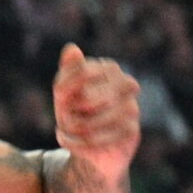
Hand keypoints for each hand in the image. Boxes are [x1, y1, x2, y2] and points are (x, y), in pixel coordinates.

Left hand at [53, 42, 139, 181]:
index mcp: (109, 68)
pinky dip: (76, 144)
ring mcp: (133, 107)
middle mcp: (127, 84)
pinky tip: (73, 142)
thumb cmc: (75, 112)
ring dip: (71, 131)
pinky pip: (95, 139)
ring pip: (90, 123)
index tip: (60, 96)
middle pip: (86, 100)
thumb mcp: (64, 92)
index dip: (64, 89)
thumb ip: (68, 71)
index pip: (81, 74)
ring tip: (70, 130)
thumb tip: (71, 48)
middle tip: (66, 117)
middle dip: (68, 113)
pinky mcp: (132, 130)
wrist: (89, 145)